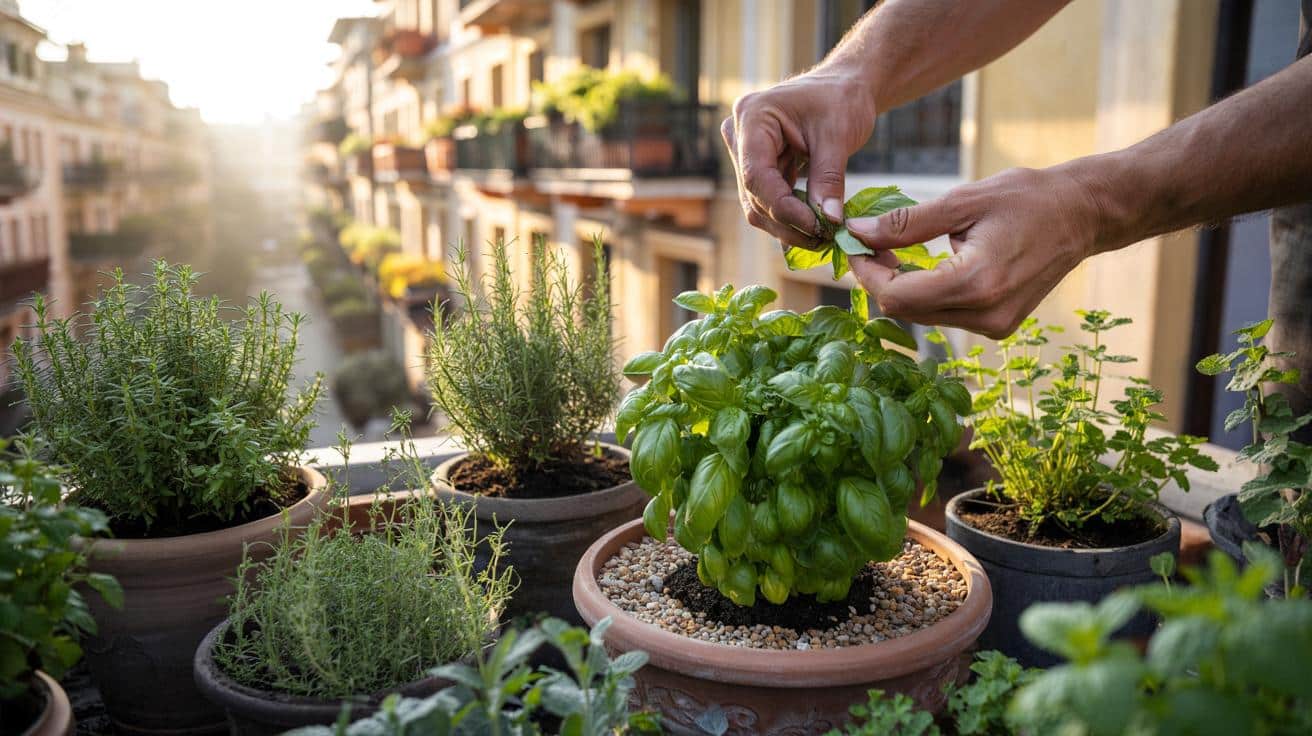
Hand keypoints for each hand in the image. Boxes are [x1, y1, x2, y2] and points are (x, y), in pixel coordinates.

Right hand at [722, 71, 877, 247]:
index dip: (783, 207)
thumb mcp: (839, 136)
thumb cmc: (842, 100)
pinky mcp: (757, 166)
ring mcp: (745, 152)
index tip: (816, 227)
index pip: (756, 175)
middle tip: (823, 238)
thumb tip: (828, 221)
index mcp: (753, 116)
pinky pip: (768, 200)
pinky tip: (814, 227)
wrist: (844, 87)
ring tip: (822, 235)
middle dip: (787, 221)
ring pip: (758, 203)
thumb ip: (829, 179)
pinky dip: (790, 216)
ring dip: (788, 225)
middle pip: (754, 194)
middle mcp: (739, 134)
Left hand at [846, 166, 1104, 337]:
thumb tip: (859, 233)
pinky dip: (926, 292)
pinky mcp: (999, 325)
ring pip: (922, 314)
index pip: (896, 294)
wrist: (1082, 215)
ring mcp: (994, 325)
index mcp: (975, 283)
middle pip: (905, 309)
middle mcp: (985, 314)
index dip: (865, 272)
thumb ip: (906, 222)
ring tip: (893, 249)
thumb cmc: (1027, 198)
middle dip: (879, 277)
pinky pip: (945, 314)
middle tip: (869, 242)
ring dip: (900, 285)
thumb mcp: (962, 201)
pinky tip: (925, 265)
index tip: (854, 244)